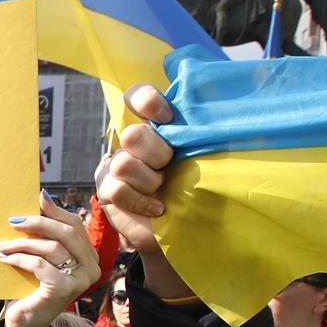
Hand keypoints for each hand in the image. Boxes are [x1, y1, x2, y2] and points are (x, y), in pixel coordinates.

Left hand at [0, 195, 99, 326]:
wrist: (25, 321)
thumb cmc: (31, 286)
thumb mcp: (40, 255)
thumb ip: (45, 233)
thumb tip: (43, 195)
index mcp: (89, 256)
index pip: (75, 225)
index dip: (55, 210)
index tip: (35, 199)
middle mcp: (92, 268)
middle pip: (67, 232)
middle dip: (38, 222)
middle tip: (12, 221)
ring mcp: (81, 280)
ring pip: (52, 248)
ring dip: (22, 243)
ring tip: (2, 245)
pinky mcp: (65, 290)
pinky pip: (40, 265)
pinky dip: (20, 259)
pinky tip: (5, 259)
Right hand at [94, 85, 191, 298]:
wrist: (188, 231)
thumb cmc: (200, 189)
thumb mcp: (202, 156)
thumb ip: (198, 134)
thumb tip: (219, 111)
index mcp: (155, 126)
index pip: (137, 96)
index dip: (146, 100)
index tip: (167, 116)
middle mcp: (132, 143)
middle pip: (132, 135)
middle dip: (157, 154)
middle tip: (170, 167)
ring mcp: (115, 167)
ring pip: (124, 164)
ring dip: (150, 181)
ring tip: (164, 191)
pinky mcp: (107, 192)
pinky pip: (117, 190)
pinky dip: (141, 201)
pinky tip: (158, 209)